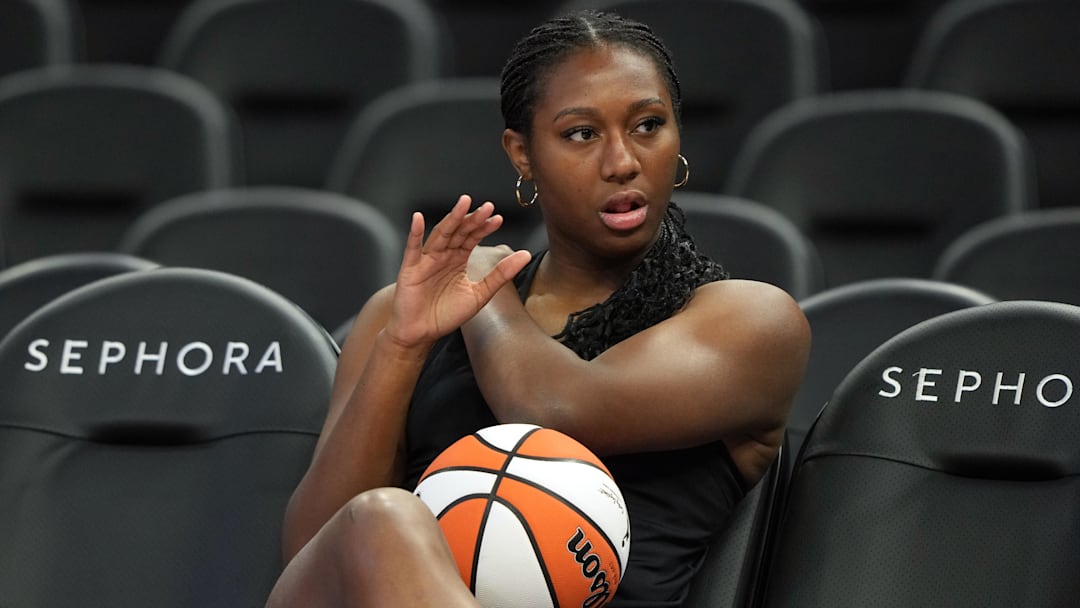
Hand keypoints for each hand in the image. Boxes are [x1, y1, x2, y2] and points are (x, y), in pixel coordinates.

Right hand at [385, 196, 531, 346]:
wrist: (421, 334)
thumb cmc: (446, 314)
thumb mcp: (480, 294)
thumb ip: (501, 274)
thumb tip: (525, 256)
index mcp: (458, 260)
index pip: (473, 237)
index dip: (484, 227)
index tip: (498, 219)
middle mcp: (443, 255)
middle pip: (459, 232)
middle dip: (473, 219)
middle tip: (487, 207)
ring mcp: (426, 260)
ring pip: (441, 235)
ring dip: (452, 219)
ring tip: (464, 204)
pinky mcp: (410, 269)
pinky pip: (412, 248)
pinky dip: (415, 233)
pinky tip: (418, 219)